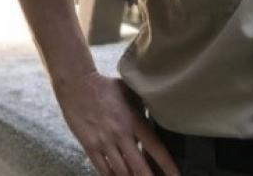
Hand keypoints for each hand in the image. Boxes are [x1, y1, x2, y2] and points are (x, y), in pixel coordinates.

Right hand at [52, 71, 178, 175]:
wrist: (77, 84)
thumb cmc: (107, 86)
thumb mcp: (131, 92)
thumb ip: (144, 107)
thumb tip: (159, 115)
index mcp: (133, 120)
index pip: (154, 147)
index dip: (166, 164)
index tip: (175, 174)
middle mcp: (120, 134)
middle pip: (139, 166)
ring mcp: (103, 142)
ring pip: (121, 172)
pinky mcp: (89, 146)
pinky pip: (103, 169)